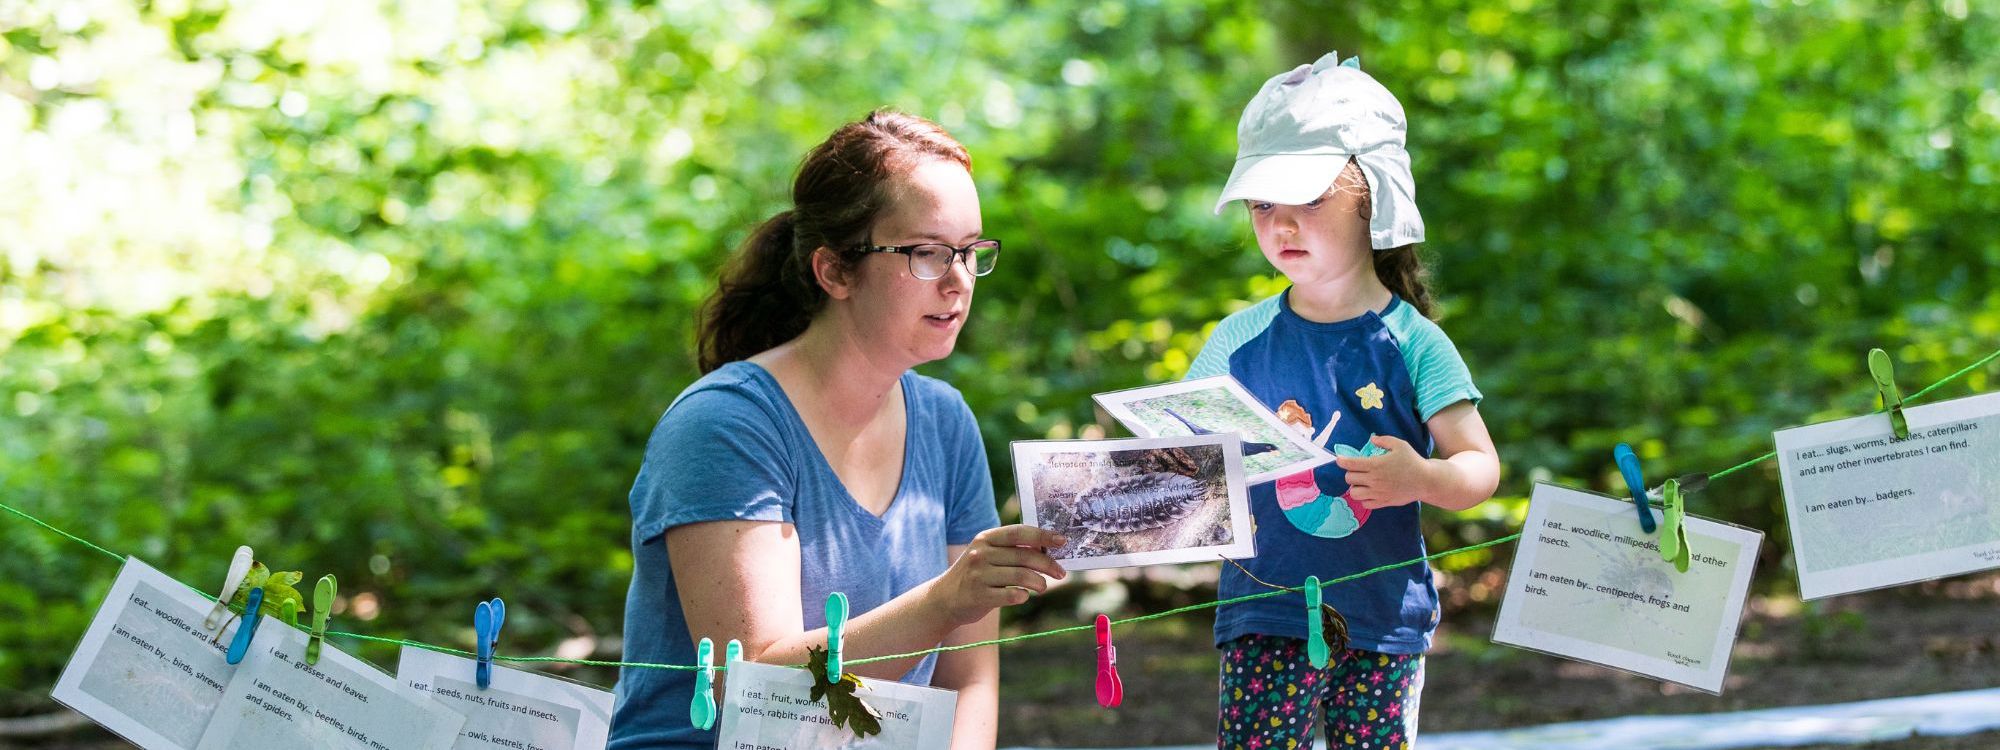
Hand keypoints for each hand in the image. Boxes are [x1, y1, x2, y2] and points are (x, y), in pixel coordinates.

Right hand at [929, 525, 1066, 626]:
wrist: (944, 599)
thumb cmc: (975, 574)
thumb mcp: (987, 554)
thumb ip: (1012, 550)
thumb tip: (1046, 549)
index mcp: (986, 538)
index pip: (1019, 532)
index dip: (1043, 536)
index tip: (1062, 541)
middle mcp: (981, 554)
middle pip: (1024, 556)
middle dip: (1048, 564)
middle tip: (1061, 573)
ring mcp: (979, 575)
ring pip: (1021, 576)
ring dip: (1039, 582)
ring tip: (1043, 587)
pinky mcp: (979, 596)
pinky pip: (1010, 595)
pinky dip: (1022, 596)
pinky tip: (1024, 596)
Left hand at [1334, 435, 1435, 509]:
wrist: (1425, 481)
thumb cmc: (1412, 461)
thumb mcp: (1400, 445)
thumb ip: (1383, 440)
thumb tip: (1372, 440)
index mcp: (1376, 465)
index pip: (1350, 464)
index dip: (1342, 461)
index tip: (1340, 459)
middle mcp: (1374, 480)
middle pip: (1349, 478)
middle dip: (1350, 473)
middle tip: (1358, 470)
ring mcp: (1378, 493)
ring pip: (1354, 493)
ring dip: (1355, 487)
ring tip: (1362, 483)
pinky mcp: (1383, 502)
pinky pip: (1365, 504)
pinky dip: (1364, 498)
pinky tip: (1370, 492)